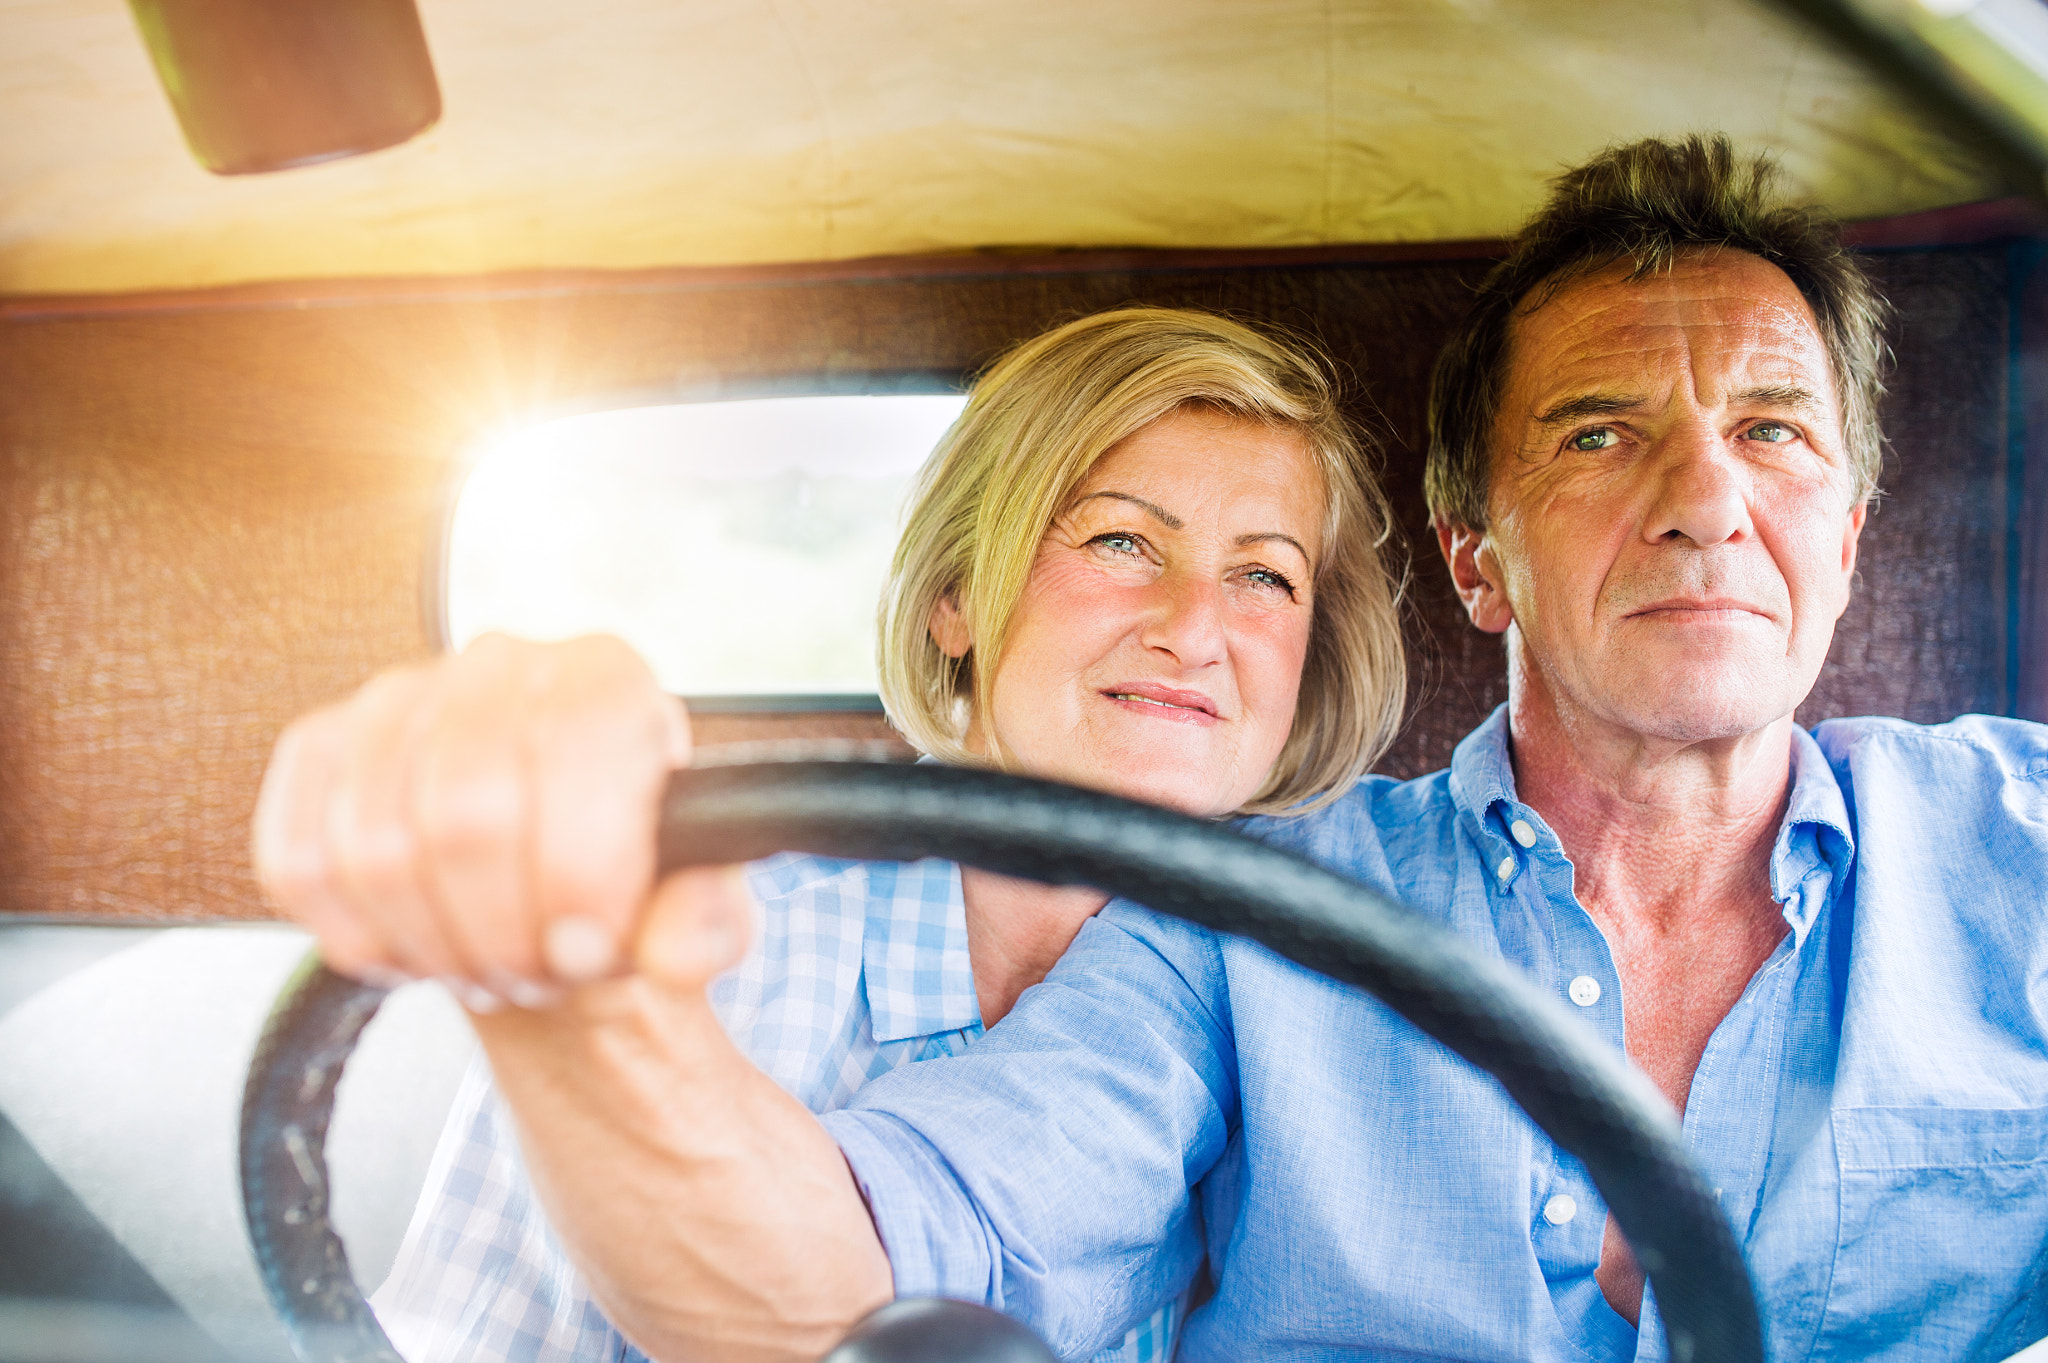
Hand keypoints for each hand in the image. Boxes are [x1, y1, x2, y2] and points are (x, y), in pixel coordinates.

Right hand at [252, 633, 746, 1008]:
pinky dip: (355, 933)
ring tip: (482, 960)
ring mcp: (398, 698)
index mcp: (607, 677)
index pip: (571, 755)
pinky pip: (299, 858)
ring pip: (374, 847)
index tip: (585, 948)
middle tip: (531, 971)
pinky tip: (413, 945)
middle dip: (499, 930)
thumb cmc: (626, 881)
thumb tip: (670, 947)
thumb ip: (703, 926)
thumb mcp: (697, 910)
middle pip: (465, 813)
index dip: (574, 878)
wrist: (546, 889)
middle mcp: (501, 664)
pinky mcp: (319, 749)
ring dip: (431, 941)